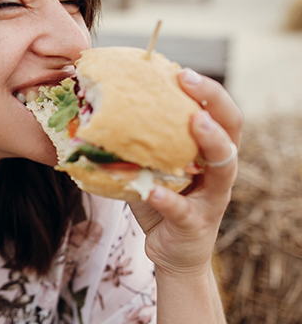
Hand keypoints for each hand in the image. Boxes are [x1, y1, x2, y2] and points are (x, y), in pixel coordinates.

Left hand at [128, 68, 240, 277]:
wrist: (171, 253)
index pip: (218, 113)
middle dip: (213, 101)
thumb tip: (92, 114)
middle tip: (188, 80)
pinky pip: (183, 209)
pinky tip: (151, 191)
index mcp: (209, 153)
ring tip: (194, 123)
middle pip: (231, 129)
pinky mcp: (196, 224)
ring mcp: (212, 198)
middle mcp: (220, 171)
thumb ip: (135, 145)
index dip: (206, 90)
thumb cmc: (160, 203)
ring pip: (224, 167)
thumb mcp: (148, 169)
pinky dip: (167, 199)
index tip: (180, 70)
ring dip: (210, 142)